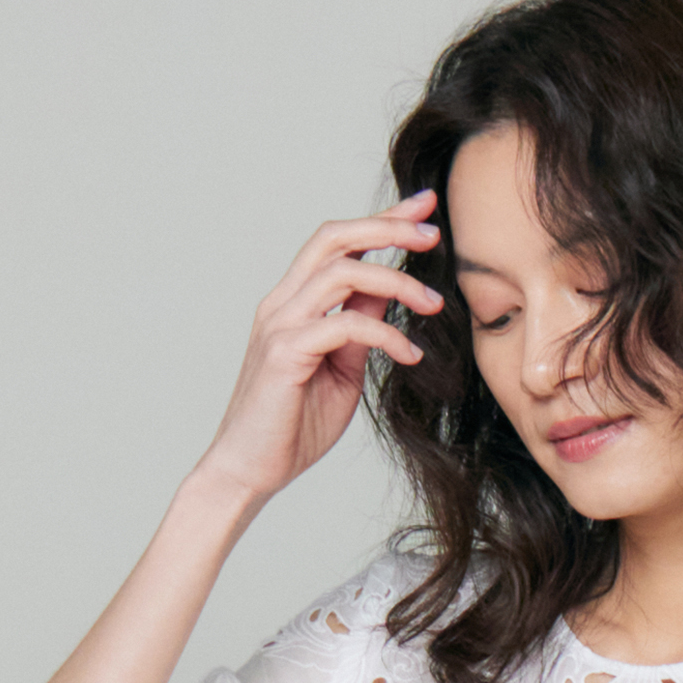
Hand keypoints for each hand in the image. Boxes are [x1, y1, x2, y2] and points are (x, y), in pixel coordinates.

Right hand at [198, 201, 442, 508]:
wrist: (249, 471)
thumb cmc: (293, 427)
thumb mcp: (342, 371)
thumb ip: (360, 331)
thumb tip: (389, 298)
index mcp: (293, 302)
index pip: (338, 245)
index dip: (381, 221)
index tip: (422, 210)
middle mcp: (283, 303)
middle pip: (335, 238)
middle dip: (387, 228)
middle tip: (432, 233)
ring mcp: (280, 324)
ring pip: (342, 272)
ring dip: (395, 281)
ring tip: (433, 304)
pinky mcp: (285, 352)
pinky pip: (345, 325)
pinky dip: (384, 334)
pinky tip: (410, 356)